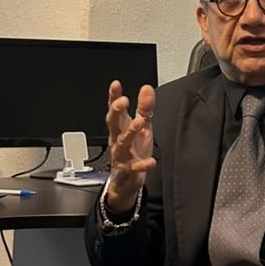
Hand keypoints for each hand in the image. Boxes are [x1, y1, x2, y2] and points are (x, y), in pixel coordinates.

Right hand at [105, 80, 156, 212]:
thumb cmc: (133, 150)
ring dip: (130, 132)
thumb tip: (147, 88)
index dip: (114, 96)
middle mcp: (118, 139)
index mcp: (121, 127)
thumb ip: (145, 108)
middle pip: (113, 123)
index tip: (115, 84)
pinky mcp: (127, 170)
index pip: (115, 109)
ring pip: (122, 143)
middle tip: (123, 101)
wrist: (126, 180)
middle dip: (116, 111)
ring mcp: (121, 155)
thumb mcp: (142, 126)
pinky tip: (150, 162)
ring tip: (138, 123)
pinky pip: (134, 167)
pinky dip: (142, 165)